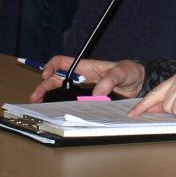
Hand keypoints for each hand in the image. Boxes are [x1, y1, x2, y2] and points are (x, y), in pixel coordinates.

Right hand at [29, 56, 144, 102]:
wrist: (140, 84)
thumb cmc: (130, 72)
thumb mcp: (122, 71)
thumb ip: (110, 79)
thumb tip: (97, 92)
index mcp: (86, 67)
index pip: (62, 62)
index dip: (51, 66)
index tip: (46, 75)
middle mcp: (82, 78)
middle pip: (57, 80)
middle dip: (44, 87)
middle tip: (36, 97)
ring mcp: (85, 91)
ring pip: (62, 93)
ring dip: (50, 98)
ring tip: (41, 105)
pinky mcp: (90, 102)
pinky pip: (75, 104)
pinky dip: (65, 108)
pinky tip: (59, 113)